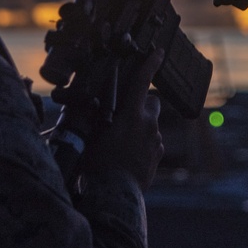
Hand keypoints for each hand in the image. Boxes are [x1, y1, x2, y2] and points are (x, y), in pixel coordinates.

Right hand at [81, 44, 164, 191]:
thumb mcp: (90, 136)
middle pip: (152, 102)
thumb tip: (89, 107)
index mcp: (131, 115)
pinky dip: (143, 144)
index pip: (142, 82)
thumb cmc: (98, 165)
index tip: (158, 52)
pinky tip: (128, 155)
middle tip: (125, 114)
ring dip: (141, 127)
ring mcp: (156, 141)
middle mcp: (148, 125)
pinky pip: (153, 142)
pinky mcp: (158, 155)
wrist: (116, 195)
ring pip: (151, 124)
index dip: (150, 64)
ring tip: (122, 142)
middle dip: (143, 103)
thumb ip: (95, 119)